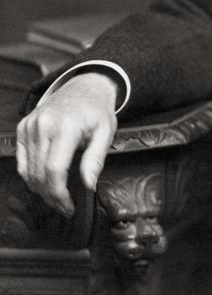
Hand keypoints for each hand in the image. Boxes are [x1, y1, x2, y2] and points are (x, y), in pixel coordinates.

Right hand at [16, 72, 118, 215]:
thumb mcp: (106, 132)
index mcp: (66, 126)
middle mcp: (44, 125)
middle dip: (51, 196)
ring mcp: (30, 125)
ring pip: (28, 170)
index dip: (59, 193)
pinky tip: (44, 182)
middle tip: (64, 207)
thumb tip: (88, 186)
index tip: (69, 206)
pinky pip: (22, 161)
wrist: (83, 87)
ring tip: (56, 196)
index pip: (54, 170)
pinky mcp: (23, 127)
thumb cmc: (96, 111)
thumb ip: (95, 159)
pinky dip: (31, 176)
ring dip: (40, 189)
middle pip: (39, 174)